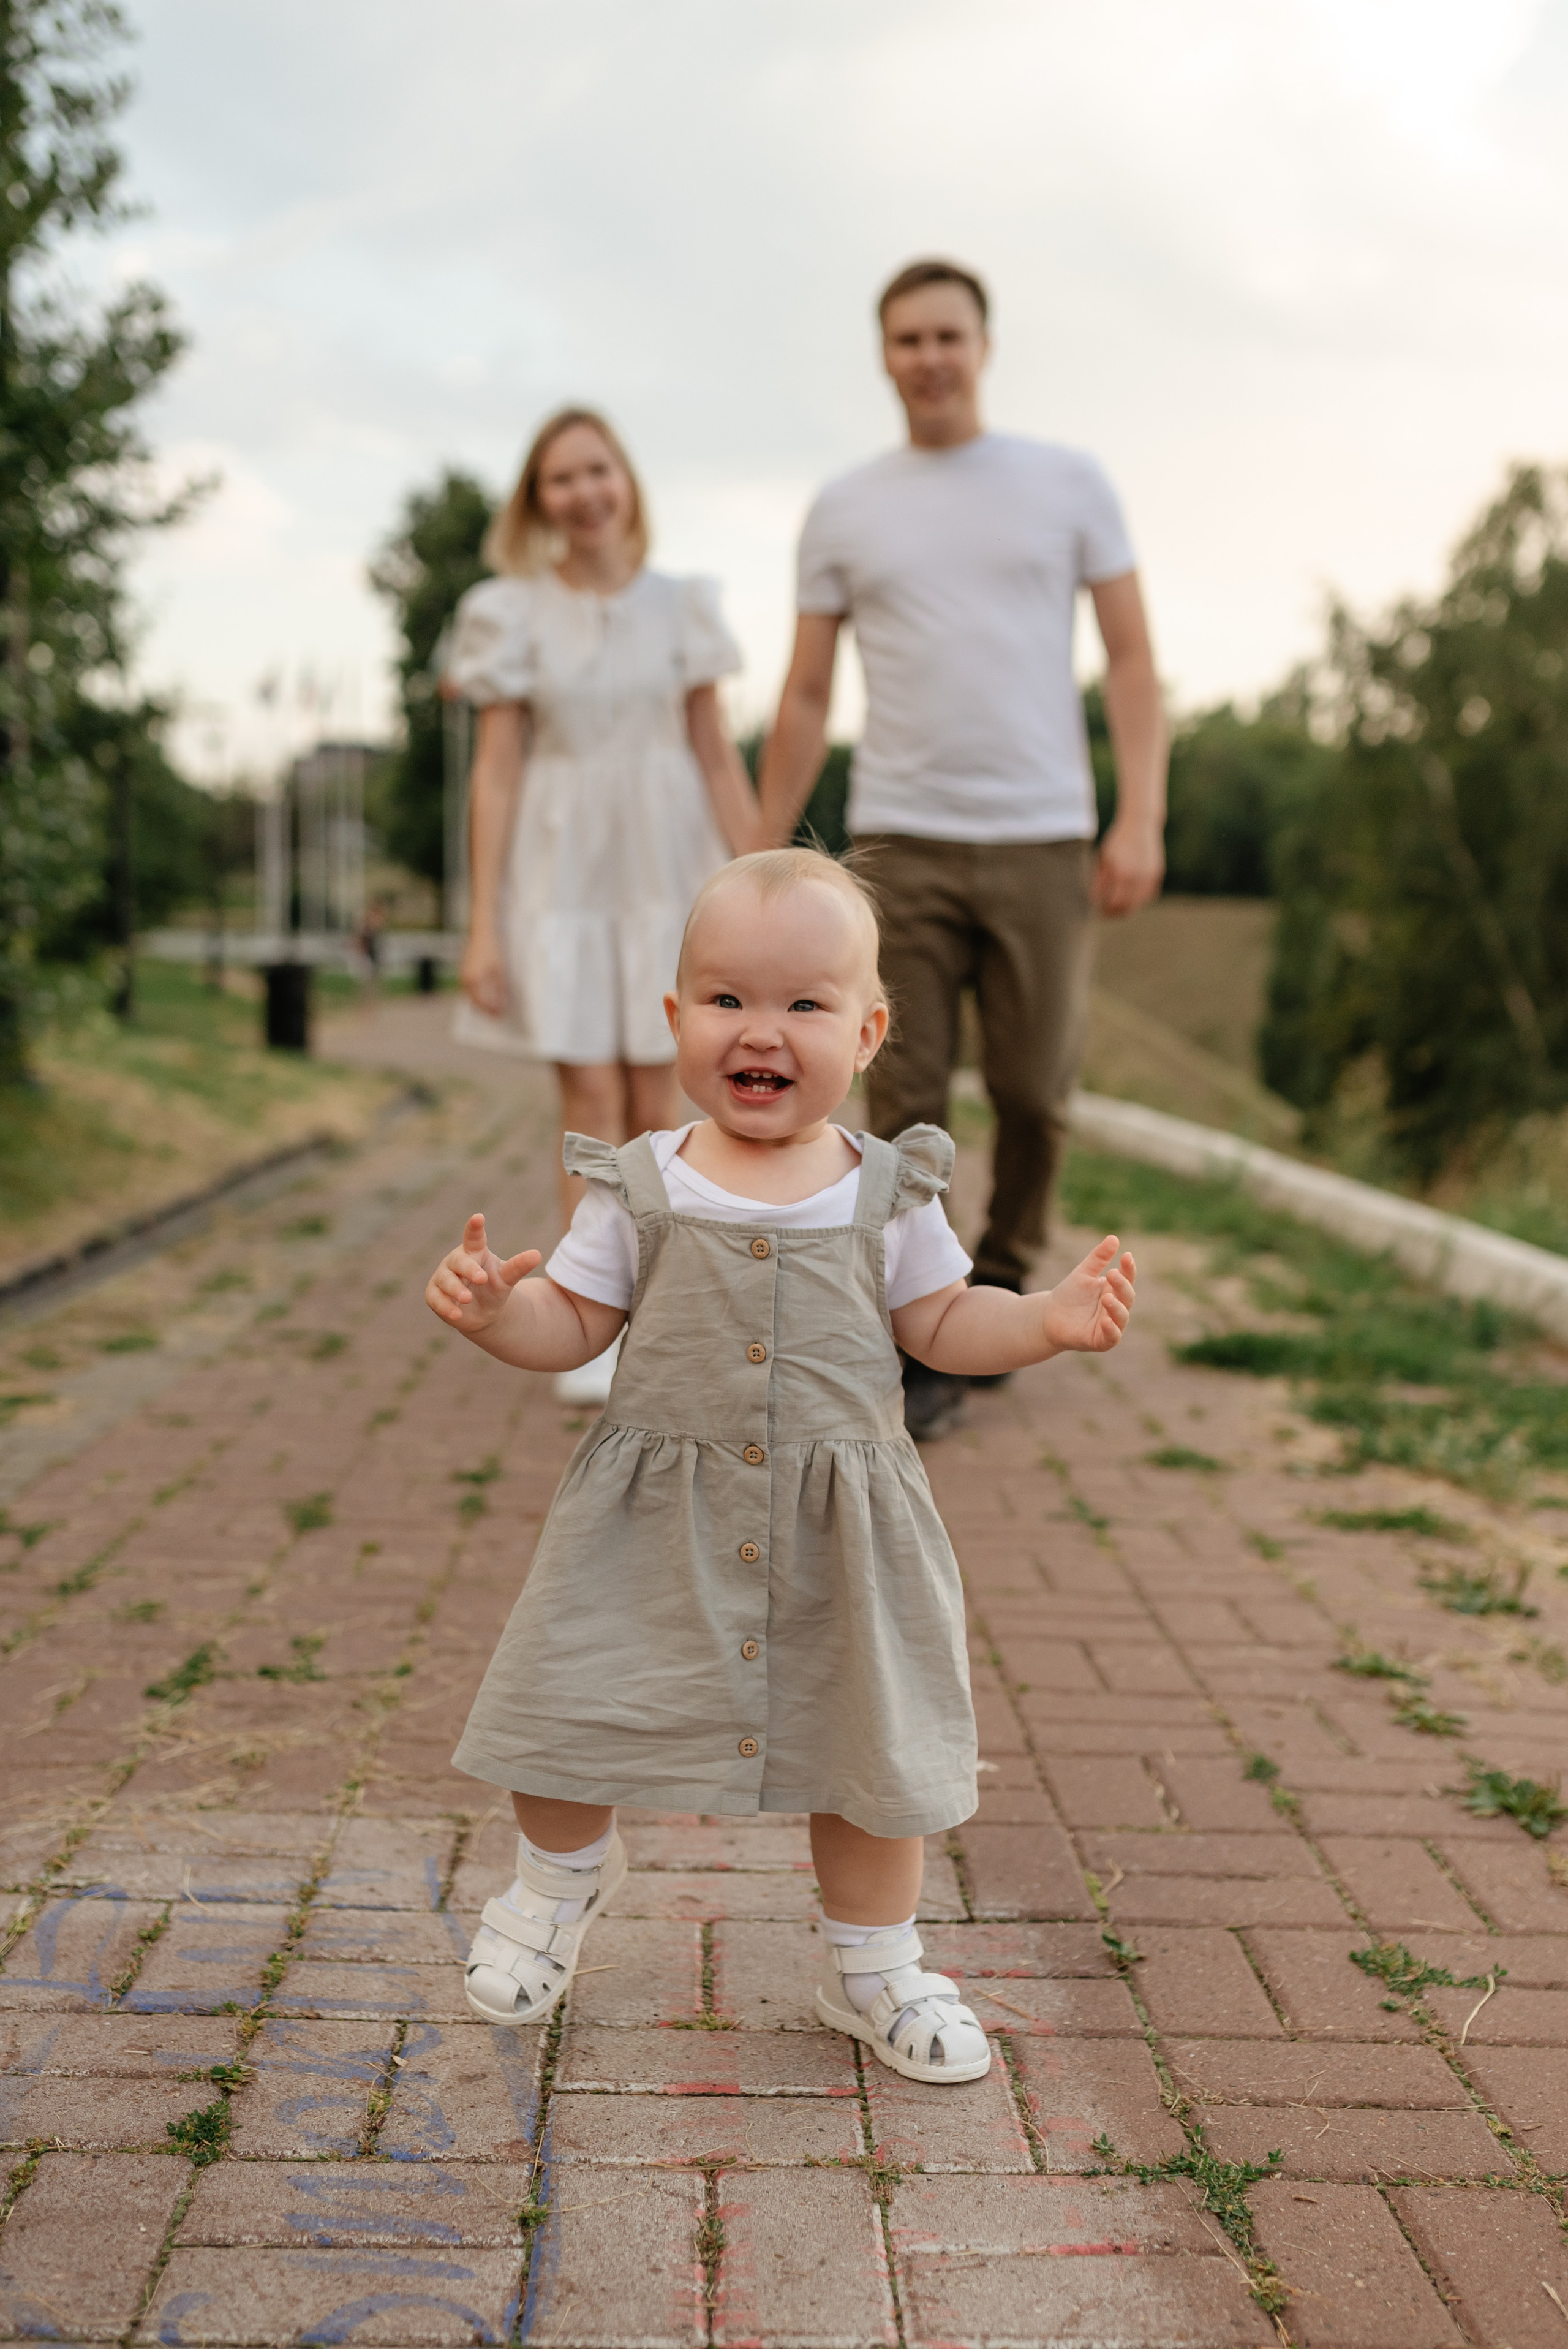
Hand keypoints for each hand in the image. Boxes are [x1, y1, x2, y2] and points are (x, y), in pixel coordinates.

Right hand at [426, 1212, 539, 1334]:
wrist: (482, 1313)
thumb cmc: (493, 1287)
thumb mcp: (506, 1278)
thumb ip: (518, 1267)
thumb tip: (537, 1254)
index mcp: (474, 1251)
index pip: (473, 1237)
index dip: (474, 1228)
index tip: (479, 1217)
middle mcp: (456, 1261)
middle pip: (459, 1261)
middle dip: (469, 1269)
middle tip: (482, 1278)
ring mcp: (443, 1277)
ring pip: (445, 1280)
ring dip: (456, 1289)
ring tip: (467, 1298)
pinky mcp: (434, 1295)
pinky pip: (436, 1299)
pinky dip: (445, 1307)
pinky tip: (456, 1315)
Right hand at [460, 936, 508, 1017]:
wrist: (481, 933)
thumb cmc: (492, 949)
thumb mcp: (499, 970)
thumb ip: (499, 989)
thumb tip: (502, 1005)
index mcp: (472, 980)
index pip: (480, 1003)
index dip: (490, 1011)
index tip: (500, 1016)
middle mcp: (465, 980)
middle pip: (475, 1002)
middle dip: (486, 1009)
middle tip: (498, 1015)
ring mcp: (463, 976)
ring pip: (473, 996)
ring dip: (483, 1002)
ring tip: (496, 1006)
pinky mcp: (465, 972)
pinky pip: (472, 989)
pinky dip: (480, 994)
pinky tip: (491, 994)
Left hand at [1040, 1235, 1135, 1354]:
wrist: (1049, 1316)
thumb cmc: (1070, 1294)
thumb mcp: (1083, 1272)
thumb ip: (1098, 1258)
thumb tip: (1114, 1238)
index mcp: (1115, 1290)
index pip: (1127, 1278)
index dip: (1129, 1268)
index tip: (1126, 1256)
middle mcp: (1117, 1307)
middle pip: (1127, 1296)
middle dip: (1122, 1285)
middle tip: (1112, 1274)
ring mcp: (1111, 1324)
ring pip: (1122, 1317)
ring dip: (1117, 1307)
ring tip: (1106, 1297)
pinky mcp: (1102, 1340)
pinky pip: (1112, 1337)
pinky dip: (1111, 1330)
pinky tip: (1105, 1321)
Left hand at [1092, 821, 1163, 918]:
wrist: (1140, 824)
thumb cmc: (1117, 840)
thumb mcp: (1104, 857)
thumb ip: (1101, 878)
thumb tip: (1095, 899)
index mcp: (1117, 871)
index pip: (1107, 900)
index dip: (1101, 907)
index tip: (1096, 909)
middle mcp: (1133, 876)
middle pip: (1122, 906)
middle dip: (1113, 913)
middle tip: (1106, 915)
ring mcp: (1147, 876)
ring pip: (1137, 904)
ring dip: (1127, 911)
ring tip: (1118, 911)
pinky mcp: (1156, 874)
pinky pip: (1148, 896)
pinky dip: (1140, 901)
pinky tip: (1132, 901)